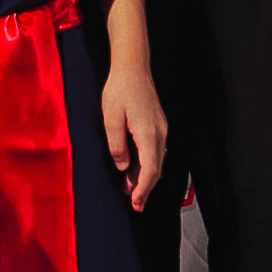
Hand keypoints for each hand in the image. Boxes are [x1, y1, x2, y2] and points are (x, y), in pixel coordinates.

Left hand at [100, 62, 166, 211]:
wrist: (132, 67)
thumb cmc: (120, 89)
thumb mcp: (111, 118)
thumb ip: (116, 145)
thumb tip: (122, 166)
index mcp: (149, 133)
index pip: (150, 170)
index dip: (143, 189)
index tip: (136, 203)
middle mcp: (159, 133)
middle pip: (156, 169)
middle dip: (145, 189)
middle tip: (135, 205)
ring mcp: (160, 128)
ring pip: (156, 160)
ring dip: (145, 177)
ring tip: (130, 190)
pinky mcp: (157, 124)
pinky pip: (154, 150)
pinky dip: (146, 164)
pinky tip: (134, 168)